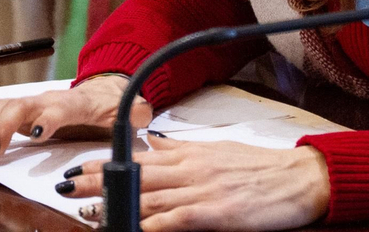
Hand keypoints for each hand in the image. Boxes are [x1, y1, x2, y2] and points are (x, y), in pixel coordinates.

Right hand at [0, 75, 153, 156]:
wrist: (103, 89)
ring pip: (6, 105)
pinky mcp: (25, 110)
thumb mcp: (129, 111)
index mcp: (76, 103)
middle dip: (4, 125)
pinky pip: (0, 111)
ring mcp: (35, 103)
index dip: (47, 120)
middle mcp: (49, 99)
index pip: (58, 108)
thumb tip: (140, 113)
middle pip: (21, 106)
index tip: (38, 135)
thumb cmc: (112, 105)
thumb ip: (135, 113)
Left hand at [58, 137, 330, 230]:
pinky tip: (134, 226)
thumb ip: (182, 151)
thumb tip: (154, 144)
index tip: (79, 167)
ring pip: (151, 197)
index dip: (106, 164)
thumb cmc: (261, 168)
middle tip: (68, 185)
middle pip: (136, 176)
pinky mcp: (216, 211)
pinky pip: (177, 218)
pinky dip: (154, 222)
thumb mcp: (216, 151)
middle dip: (99, 182)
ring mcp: (203, 190)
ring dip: (118, 204)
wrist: (299, 178)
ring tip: (90, 210)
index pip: (139, 159)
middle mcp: (191, 169)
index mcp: (190, 155)